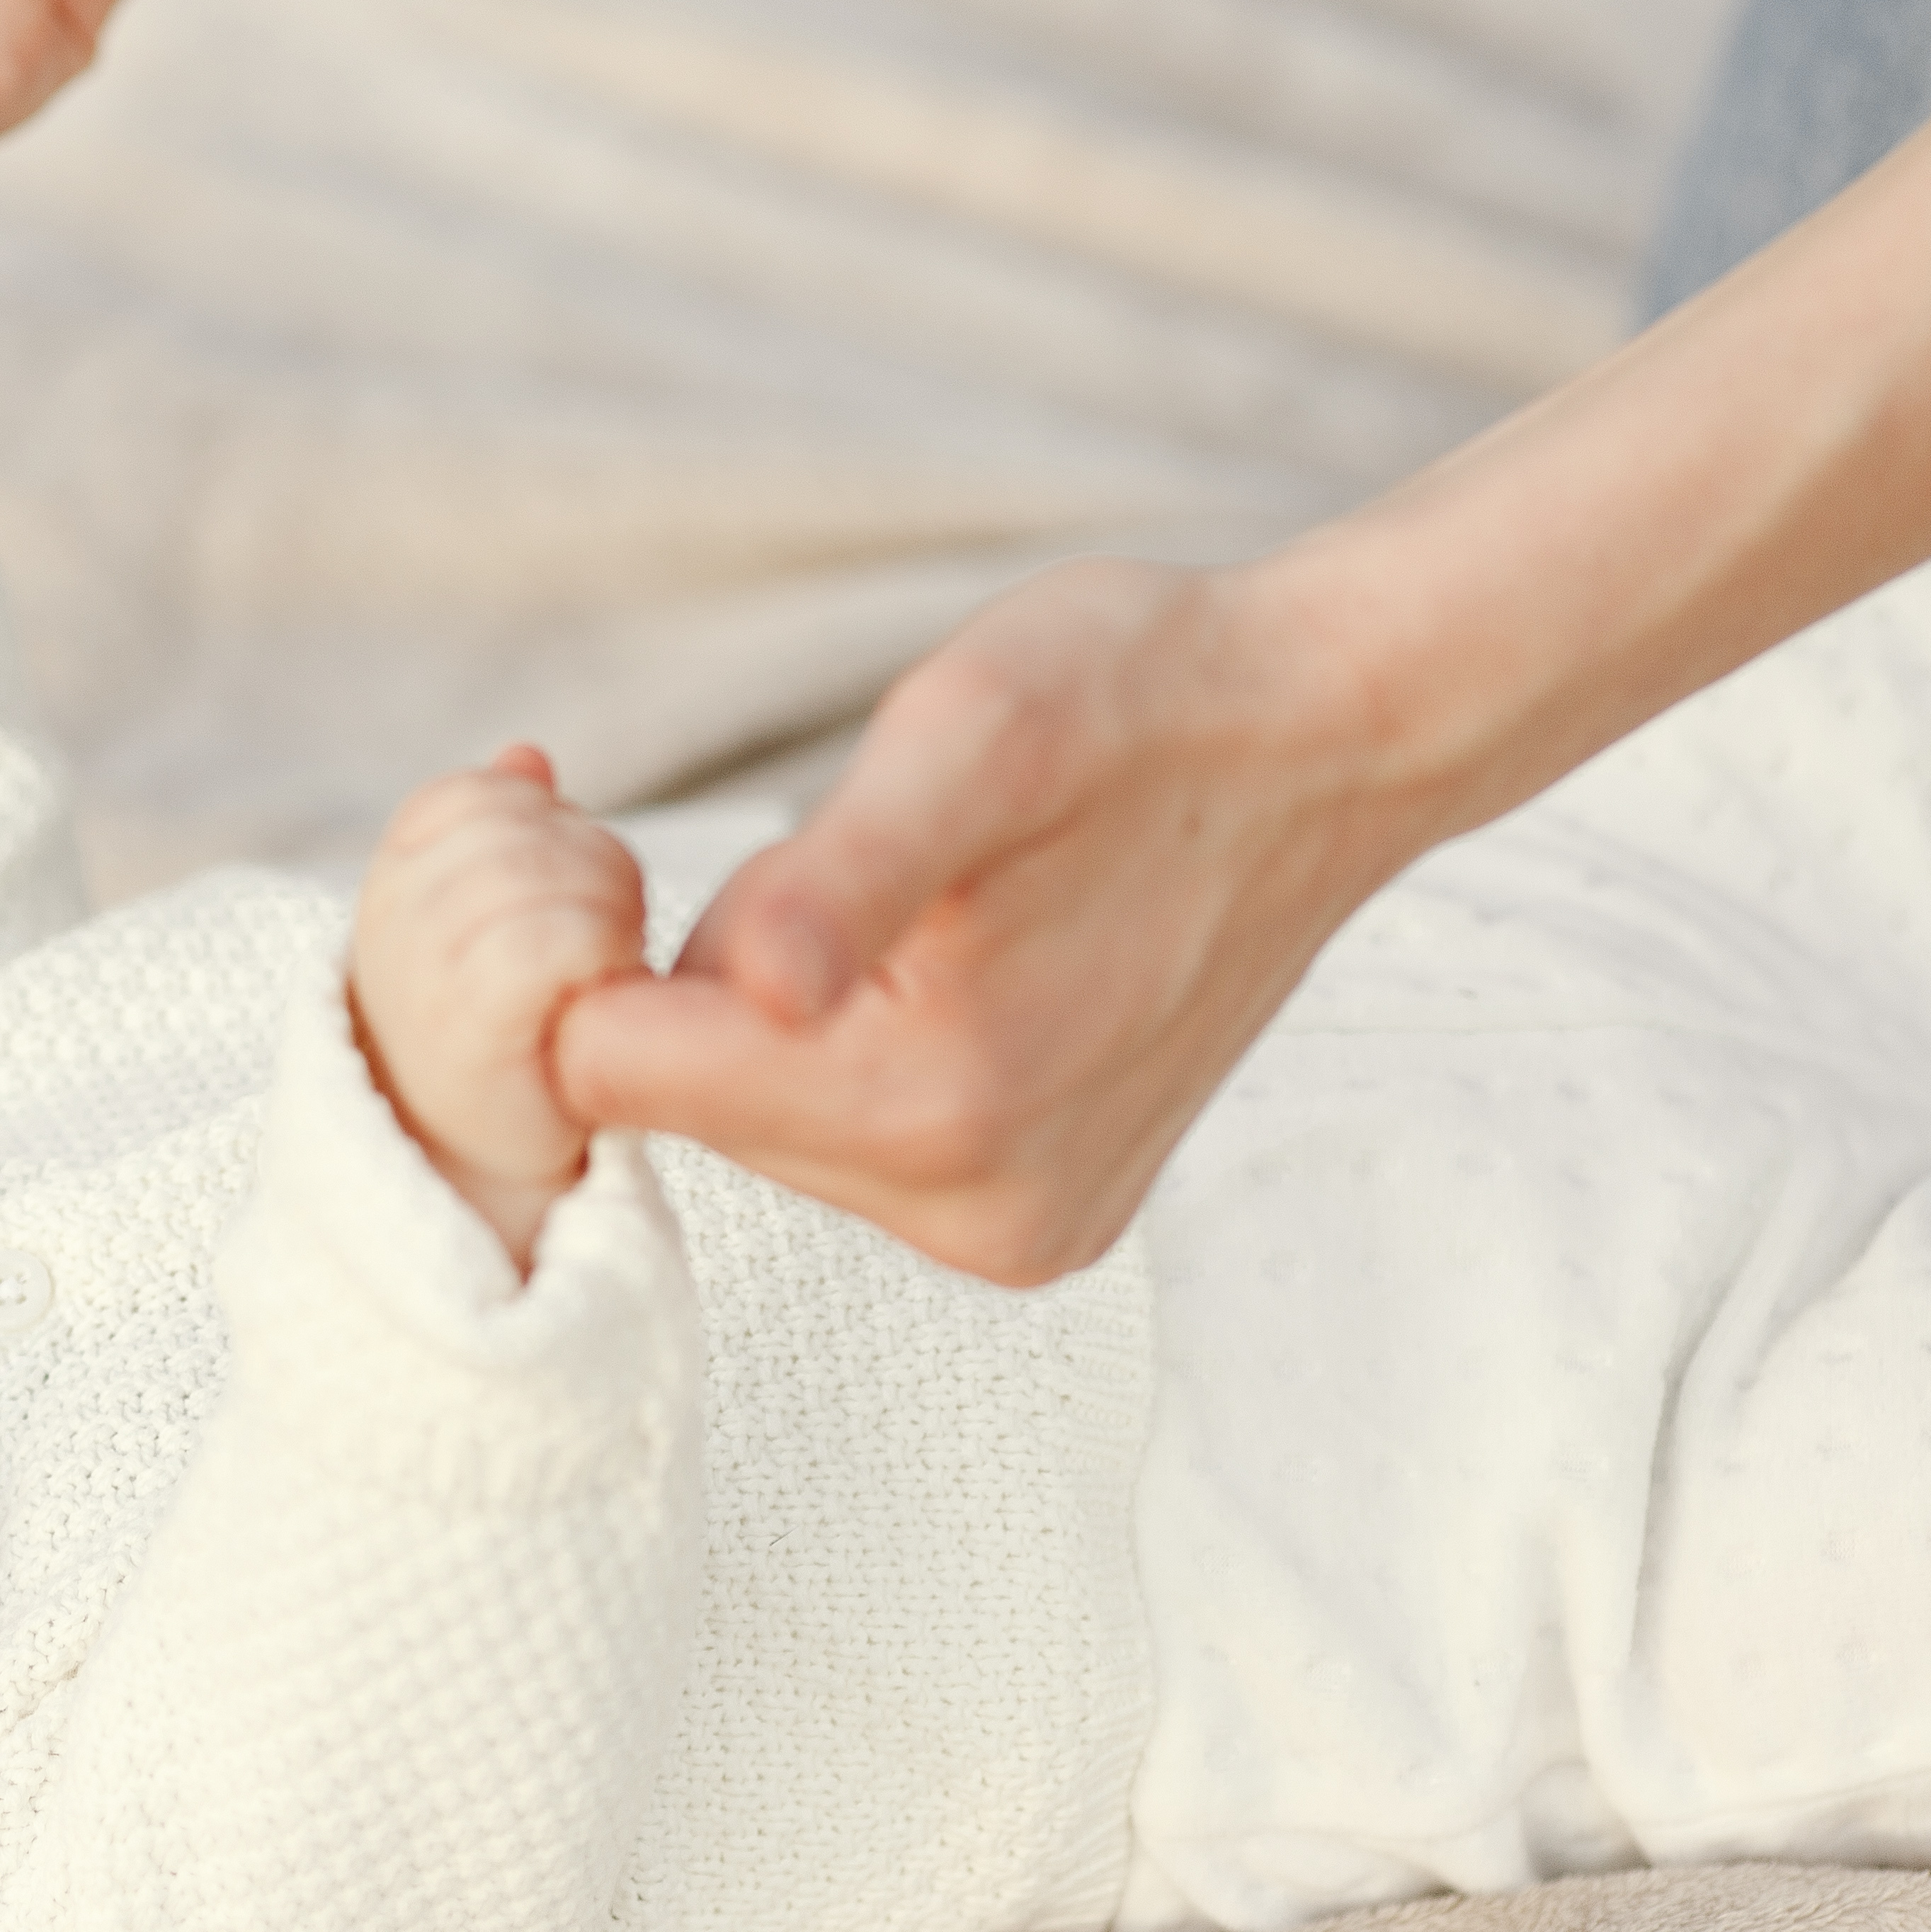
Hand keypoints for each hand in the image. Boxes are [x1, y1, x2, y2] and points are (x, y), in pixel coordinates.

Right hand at [350, 745, 653, 1269]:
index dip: (546, 837)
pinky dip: (594, 966)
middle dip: (590, 878)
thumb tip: (526, 755)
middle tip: (589, 954)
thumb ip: (503, 835)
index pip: (486, 794)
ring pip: (555, 876)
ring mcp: (419, 964)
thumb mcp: (487, 921)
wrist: (472, 1176)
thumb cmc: (496, 1041)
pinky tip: (590, 1008)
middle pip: (533, 830)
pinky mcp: (466, 1021)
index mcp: (392, 873)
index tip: (550, 909)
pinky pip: (555, 942)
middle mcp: (390, 910)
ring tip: (589, 984)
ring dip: (604, 925)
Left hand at [547, 559, 1428, 1287]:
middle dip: (733, 977)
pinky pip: (850, 1141)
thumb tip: (754, 985)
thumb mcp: (974, 731)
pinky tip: (964, 964)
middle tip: (869, 868)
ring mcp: (1012, 1229)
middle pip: (687, 1100)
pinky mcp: (1034, 1223)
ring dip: (798, 1010)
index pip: (609, 1070)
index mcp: (930, 1099)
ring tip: (937, 911)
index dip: (616, 948)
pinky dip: (863, 1047)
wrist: (1321, 739)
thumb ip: (845, 872)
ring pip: (761, 1119)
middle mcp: (973, 1208)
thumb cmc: (1138, 702)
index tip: (733, 851)